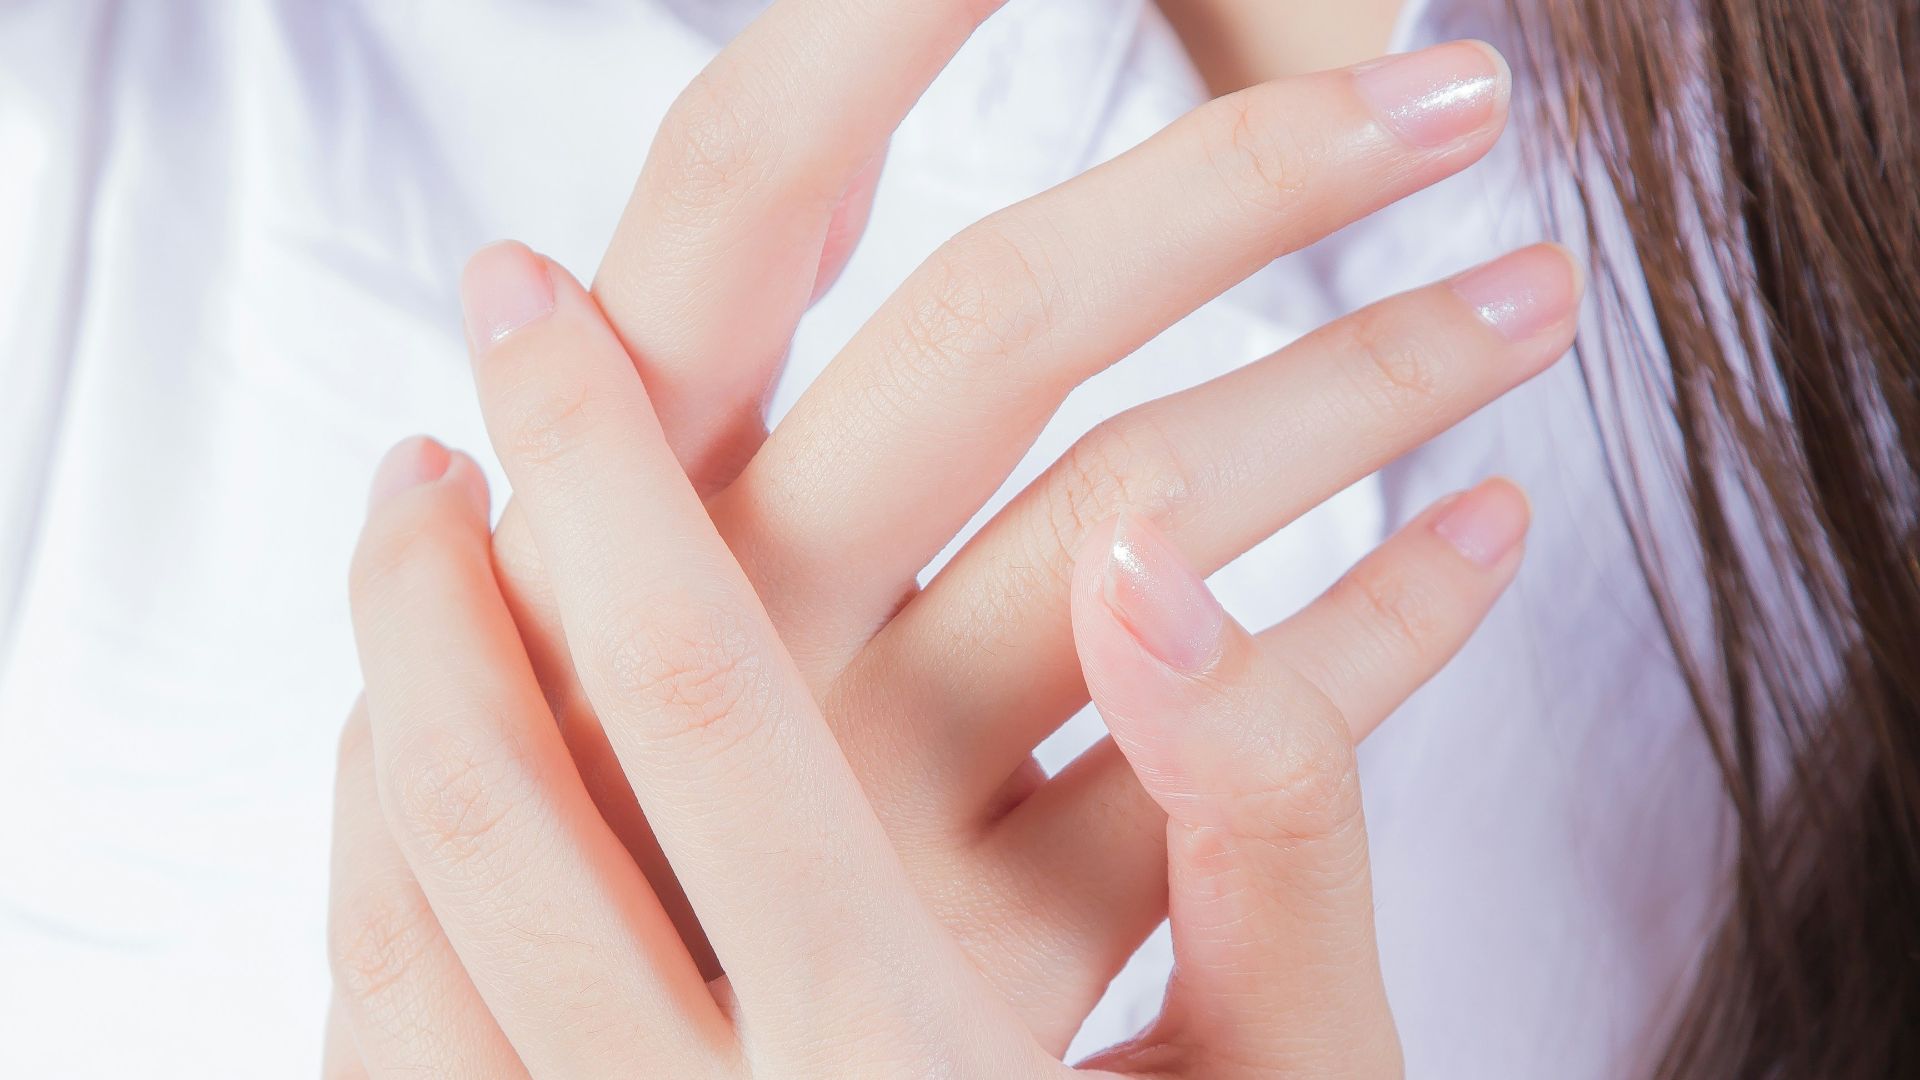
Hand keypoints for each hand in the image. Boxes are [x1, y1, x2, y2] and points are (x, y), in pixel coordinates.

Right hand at [471, 0, 1573, 1047]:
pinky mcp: (993, 935)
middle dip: (1243, 175)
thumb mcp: (562, 610)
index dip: (886, 9)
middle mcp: (731, 622)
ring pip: (1158, 520)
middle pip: (999, 324)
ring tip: (1534, 301)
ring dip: (1376, 380)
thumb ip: (624, 444)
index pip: (743, 182)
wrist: (597, 1079)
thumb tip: (607, 240)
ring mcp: (867, 789)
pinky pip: (1242, 753)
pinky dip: (1392, 625)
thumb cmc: (588, 826)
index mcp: (611, 500)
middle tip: (1453, 97)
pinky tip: (1488, 539)